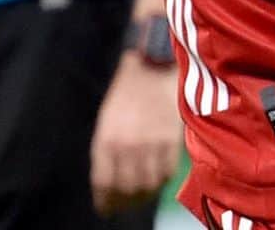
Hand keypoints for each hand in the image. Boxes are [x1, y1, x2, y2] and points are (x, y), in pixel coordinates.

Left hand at [91, 53, 181, 215]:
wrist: (153, 66)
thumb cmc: (126, 93)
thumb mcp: (107, 121)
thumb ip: (106, 151)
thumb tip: (108, 183)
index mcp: (106, 139)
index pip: (103, 184)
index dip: (105, 200)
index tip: (108, 206)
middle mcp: (126, 146)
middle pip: (126, 189)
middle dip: (126, 200)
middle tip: (128, 201)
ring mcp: (150, 144)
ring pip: (148, 185)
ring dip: (146, 193)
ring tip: (144, 191)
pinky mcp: (170, 140)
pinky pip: (167, 173)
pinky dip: (162, 179)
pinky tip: (158, 176)